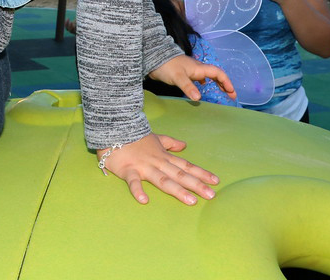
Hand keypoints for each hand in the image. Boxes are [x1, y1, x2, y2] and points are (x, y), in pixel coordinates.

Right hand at [98, 133, 219, 204]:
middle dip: (196, 185)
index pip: (186, 165)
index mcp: (164, 156)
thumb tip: (184, 145)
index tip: (216, 182)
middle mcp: (158, 162)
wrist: (114, 128)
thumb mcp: (155, 138)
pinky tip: (144, 200)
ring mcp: (144, 167)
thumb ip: (170, 143)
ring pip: (162, 179)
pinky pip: (133, 182)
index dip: (201, 173)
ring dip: (177, 190)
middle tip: (211, 196)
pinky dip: (138, 190)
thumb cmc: (135, 136)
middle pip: (179, 174)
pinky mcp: (128, 170)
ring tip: (191, 201)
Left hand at [148, 54, 235, 101]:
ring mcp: (190, 70)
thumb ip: (188, 87)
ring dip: (216, 83)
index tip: (232, 92)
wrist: (153, 58)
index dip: (226, 81)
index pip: (217, 73)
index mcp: (199, 68)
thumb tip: (199, 98)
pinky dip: (204, 83)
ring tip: (221, 91)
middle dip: (224, 83)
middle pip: (215, 74)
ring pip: (207, 76)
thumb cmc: (167, 66)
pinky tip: (201, 88)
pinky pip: (199, 78)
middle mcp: (197, 68)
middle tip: (231, 94)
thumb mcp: (178, 77)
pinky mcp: (184, 73)